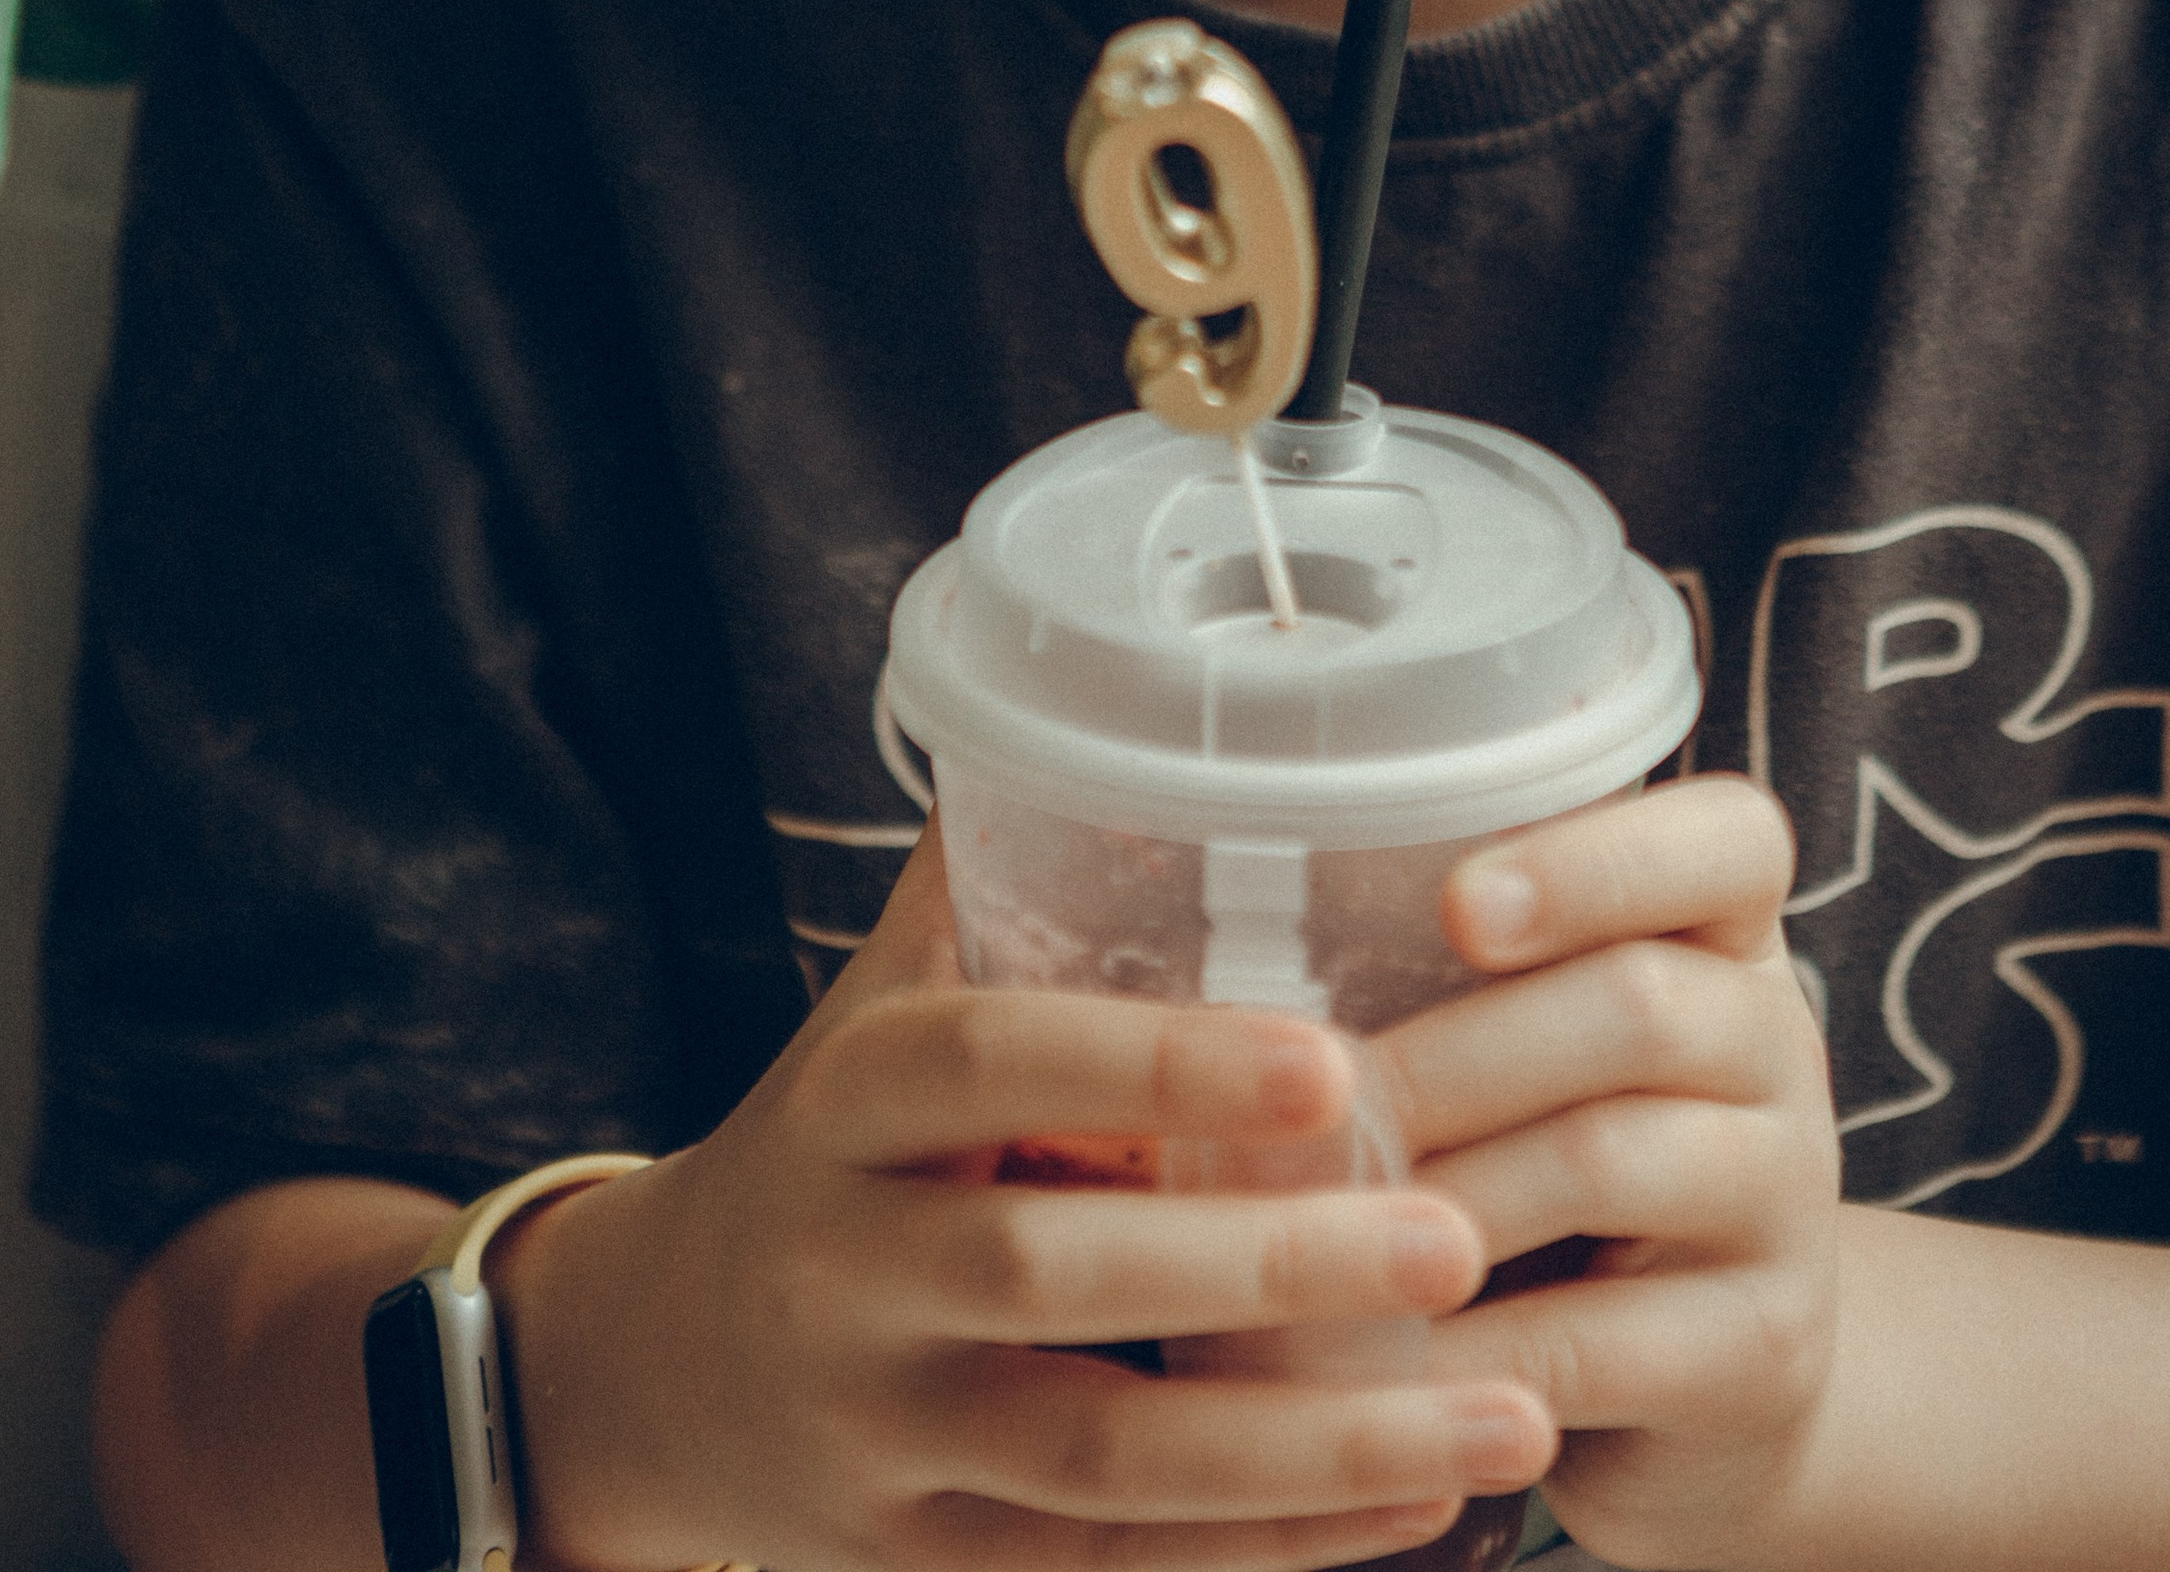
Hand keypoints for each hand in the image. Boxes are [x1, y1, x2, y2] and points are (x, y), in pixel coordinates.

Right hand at [502, 818, 1556, 1571]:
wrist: (657, 1367)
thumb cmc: (841, 1136)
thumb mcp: (888, 999)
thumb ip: (1016, 870)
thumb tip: (1194, 685)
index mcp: (844, 1099)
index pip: (986, 1063)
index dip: (1150, 1060)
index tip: (1330, 1057)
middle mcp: (845, 1273)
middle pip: (1051, 1274)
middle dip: (1265, 1262)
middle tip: (1462, 1234)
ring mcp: (882, 1438)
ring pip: (1104, 1459)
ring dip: (1318, 1445)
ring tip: (1513, 1404)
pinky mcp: (926, 1566)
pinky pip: (1117, 1570)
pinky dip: (1279, 1548)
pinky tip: (1431, 1492)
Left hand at [1372, 777, 1837, 1571]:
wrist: (1696, 1396)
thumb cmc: (1549, 1166)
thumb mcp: (1525, 1047)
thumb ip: (1434, 970)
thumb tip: (1201, 931)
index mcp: (1723, 936)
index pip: (1731, 838)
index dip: (1598, 859)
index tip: (1460, 906)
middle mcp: (1778, 1045)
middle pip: (1638, 1001)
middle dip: (1450, 1056)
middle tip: (1307, 1107)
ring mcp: (1788, 1202)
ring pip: (1607, 1158)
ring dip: (1438, 1197)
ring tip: (1304, 1230)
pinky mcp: (1764, 1353)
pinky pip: (1593, 1342)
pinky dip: (1456, 1358)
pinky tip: (1354, 1371)